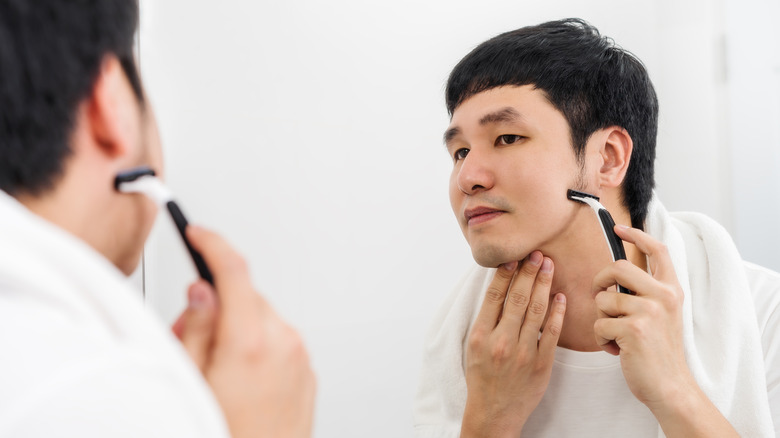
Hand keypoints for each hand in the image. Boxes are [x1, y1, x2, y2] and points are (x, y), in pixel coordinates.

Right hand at [172, 226, 315, 437]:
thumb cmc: (228, 435)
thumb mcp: (191, 384)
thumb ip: (196, 330)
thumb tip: (201, 294)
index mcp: (250, 342)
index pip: (233, 271)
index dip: (211, 244)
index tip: (197, 233)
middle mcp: (283, 343)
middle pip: (246, 296)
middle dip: (216, 303)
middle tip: (189, 335)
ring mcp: (300, 357)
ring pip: (262, 318)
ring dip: (238, 326)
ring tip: (216, 370)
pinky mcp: (308, 371)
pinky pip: (279, 341)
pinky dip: (258, 345)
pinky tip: (241, 381)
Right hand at [461, 251, 565, 437]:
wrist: (493, 412)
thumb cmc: (482, 377)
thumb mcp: (474, 346)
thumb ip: (486, 319)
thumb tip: (499, 288)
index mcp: (480, 335)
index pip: (494, 296)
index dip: (505, 273)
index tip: (514, 257)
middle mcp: (501, 341)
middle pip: (517, 298)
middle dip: (529, 272)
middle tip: (537, 253)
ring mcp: (523, 352)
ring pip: (536, 310)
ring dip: (543, 285)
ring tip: (549, 266)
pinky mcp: (541, 364)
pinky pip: (552, 332)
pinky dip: (557, 312)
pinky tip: (560, 296)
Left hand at [592, 225, 737, 436]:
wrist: (670, 386)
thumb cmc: (659, 351)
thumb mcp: (662, 315)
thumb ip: (645, 292)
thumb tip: (615, 272)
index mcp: (671, 290)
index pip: (657, 250)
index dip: (636, 235)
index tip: (618, 228)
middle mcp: (663, 296)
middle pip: (617, 266)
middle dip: (599, 281)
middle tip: (602, 298)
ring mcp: (649, 311)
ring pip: (602, 298)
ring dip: (602, 319)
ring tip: (618, 335)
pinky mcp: (633, 328)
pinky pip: (599, 324)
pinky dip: (601, 339)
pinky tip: (618, 349)